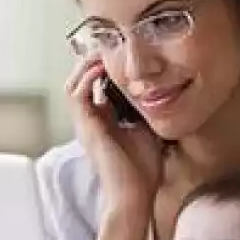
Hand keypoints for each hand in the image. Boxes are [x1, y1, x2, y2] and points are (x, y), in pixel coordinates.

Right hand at [65, 59, 163, 209]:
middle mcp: (91, 120)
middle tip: (111, 45)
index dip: (105, 67)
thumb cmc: (143, 171)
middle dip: (94, 60)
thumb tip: (165, 96)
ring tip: (104, 50)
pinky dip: (88, 76)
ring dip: (88, 64)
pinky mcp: (87, 125)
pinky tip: (104, 66)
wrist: (134, 195)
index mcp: (104, 121)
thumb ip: (149, 114)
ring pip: (75, 82)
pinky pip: (77, 92)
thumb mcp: (150, 132)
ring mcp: (86, 123)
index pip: (96, 85)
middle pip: (81, 80)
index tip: (122, 53)